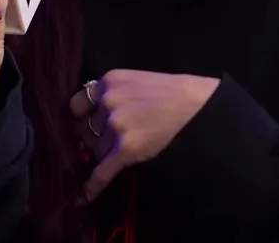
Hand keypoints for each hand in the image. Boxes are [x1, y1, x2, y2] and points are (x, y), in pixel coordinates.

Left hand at [69, 70, 220, 201]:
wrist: (201, 106)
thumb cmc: (174, 92)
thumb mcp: (137, 81)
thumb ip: (114, 94)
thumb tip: (93, 116)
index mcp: (108, 81)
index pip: (77, 105)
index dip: (83, 117)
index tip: (87, 125)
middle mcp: (107, 101)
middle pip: (86, 130)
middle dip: (96, 137)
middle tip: (114, 140)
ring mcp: (116, 125)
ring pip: (97, 151)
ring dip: (107, 154)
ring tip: (130, 149)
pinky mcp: (126, 149)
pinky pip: (102, 171)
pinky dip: (93, 185)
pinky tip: (83, 197)